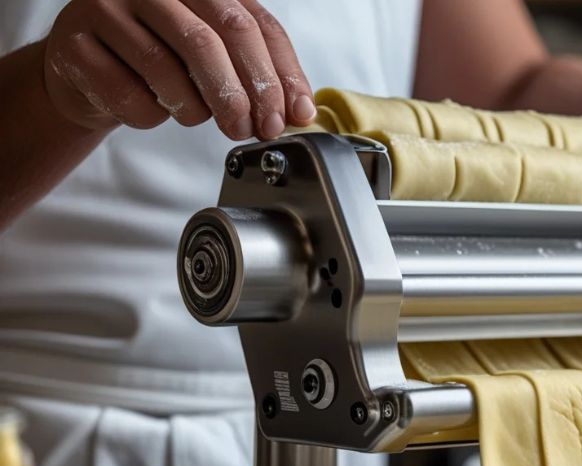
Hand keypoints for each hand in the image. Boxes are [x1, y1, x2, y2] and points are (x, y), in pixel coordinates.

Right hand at [42, 0, 315, 139]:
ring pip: (166, 68)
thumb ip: (257, 74)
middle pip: (210, 41)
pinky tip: (152, 110)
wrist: (90, 71)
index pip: (252, 23)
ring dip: (193, 109)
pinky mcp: (74, 43)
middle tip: (253, 130)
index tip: (291, 115)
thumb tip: (301, 111)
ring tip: (196, 116)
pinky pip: (126, 93)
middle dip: (241, 96)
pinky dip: (151, 116)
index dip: (277, 74)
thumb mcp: (215, 58)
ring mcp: (105, 8)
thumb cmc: (163, 61)